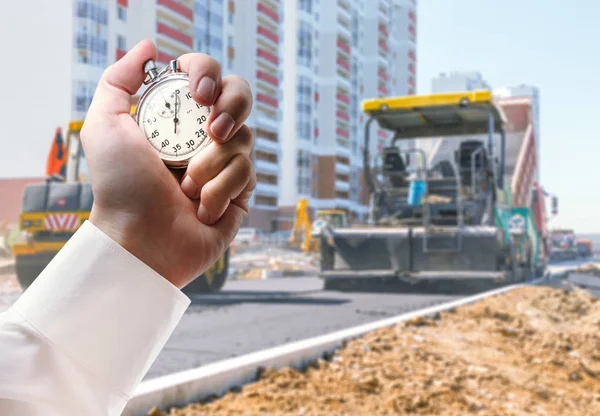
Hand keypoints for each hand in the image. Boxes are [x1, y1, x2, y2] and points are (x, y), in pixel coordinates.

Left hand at [81, 40, 254, 288]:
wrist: (141, 239)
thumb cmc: (120, 187)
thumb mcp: (105, 126)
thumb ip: (119, 80)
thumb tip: (150, 48)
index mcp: (177, 116)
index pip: (206, 76)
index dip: (208, 74)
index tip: (198, 94)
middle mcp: (204, 134)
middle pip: (241, 96)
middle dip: (232, 107)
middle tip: (212, 130)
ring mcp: (225, 162)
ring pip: (245, 137)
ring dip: (212, 164)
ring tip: (187, 188)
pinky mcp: (241, 191)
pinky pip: (249, 173)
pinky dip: (220, 190)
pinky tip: (201, 209)